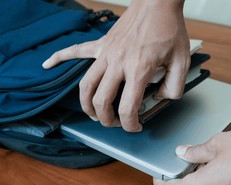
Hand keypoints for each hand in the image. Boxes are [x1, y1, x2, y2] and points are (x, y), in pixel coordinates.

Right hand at [43, 0, 189, 131]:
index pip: (127, 108)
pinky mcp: (101, 44)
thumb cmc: (169, 28)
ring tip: (92, 113)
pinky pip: (75, 51)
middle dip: (106, 119)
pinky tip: (48, 64)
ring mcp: (106, 53)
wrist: (157, 2)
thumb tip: (161, 97)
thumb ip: (175, 86)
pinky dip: (60, 58)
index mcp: (138, 69)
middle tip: (114, 123)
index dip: (130, 124)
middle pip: (101, 101)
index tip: (135, 126)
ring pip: (86, 85)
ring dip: (86, 104)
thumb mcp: (182, 61)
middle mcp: (118, 63)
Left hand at [153, 128, 230, 184]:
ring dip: (195, 175)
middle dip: (180, 174)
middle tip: (181, 156)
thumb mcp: (216, 144)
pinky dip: (208, 179)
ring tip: (201, 155)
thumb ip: (195, 151)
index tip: (157, 171)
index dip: (158, 180)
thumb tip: (182, 153)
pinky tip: (215, 162)